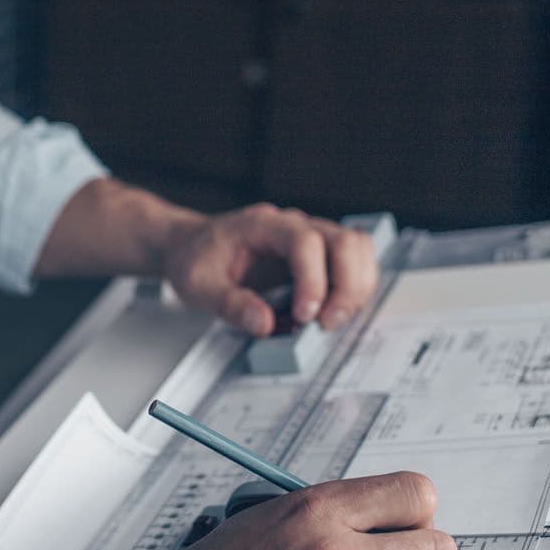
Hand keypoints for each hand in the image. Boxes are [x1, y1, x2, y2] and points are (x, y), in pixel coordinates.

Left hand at [162, 203, 377, 335]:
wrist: (193, 245)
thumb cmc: (196, 259)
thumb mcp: (198, 285)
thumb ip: (230, 304)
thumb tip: (266, 324)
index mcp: (263, 225)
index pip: (304, 242)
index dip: (312, 280)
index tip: (304, 315)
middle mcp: (294, 225)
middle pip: (344, 241)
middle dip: (346, 287)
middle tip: (327, 323)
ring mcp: (311, 237)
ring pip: (357, 248)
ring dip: (356, 287)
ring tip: (333, 319)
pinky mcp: (319, 255)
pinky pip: (353, 262)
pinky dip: (354, 288)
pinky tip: (333, 311)